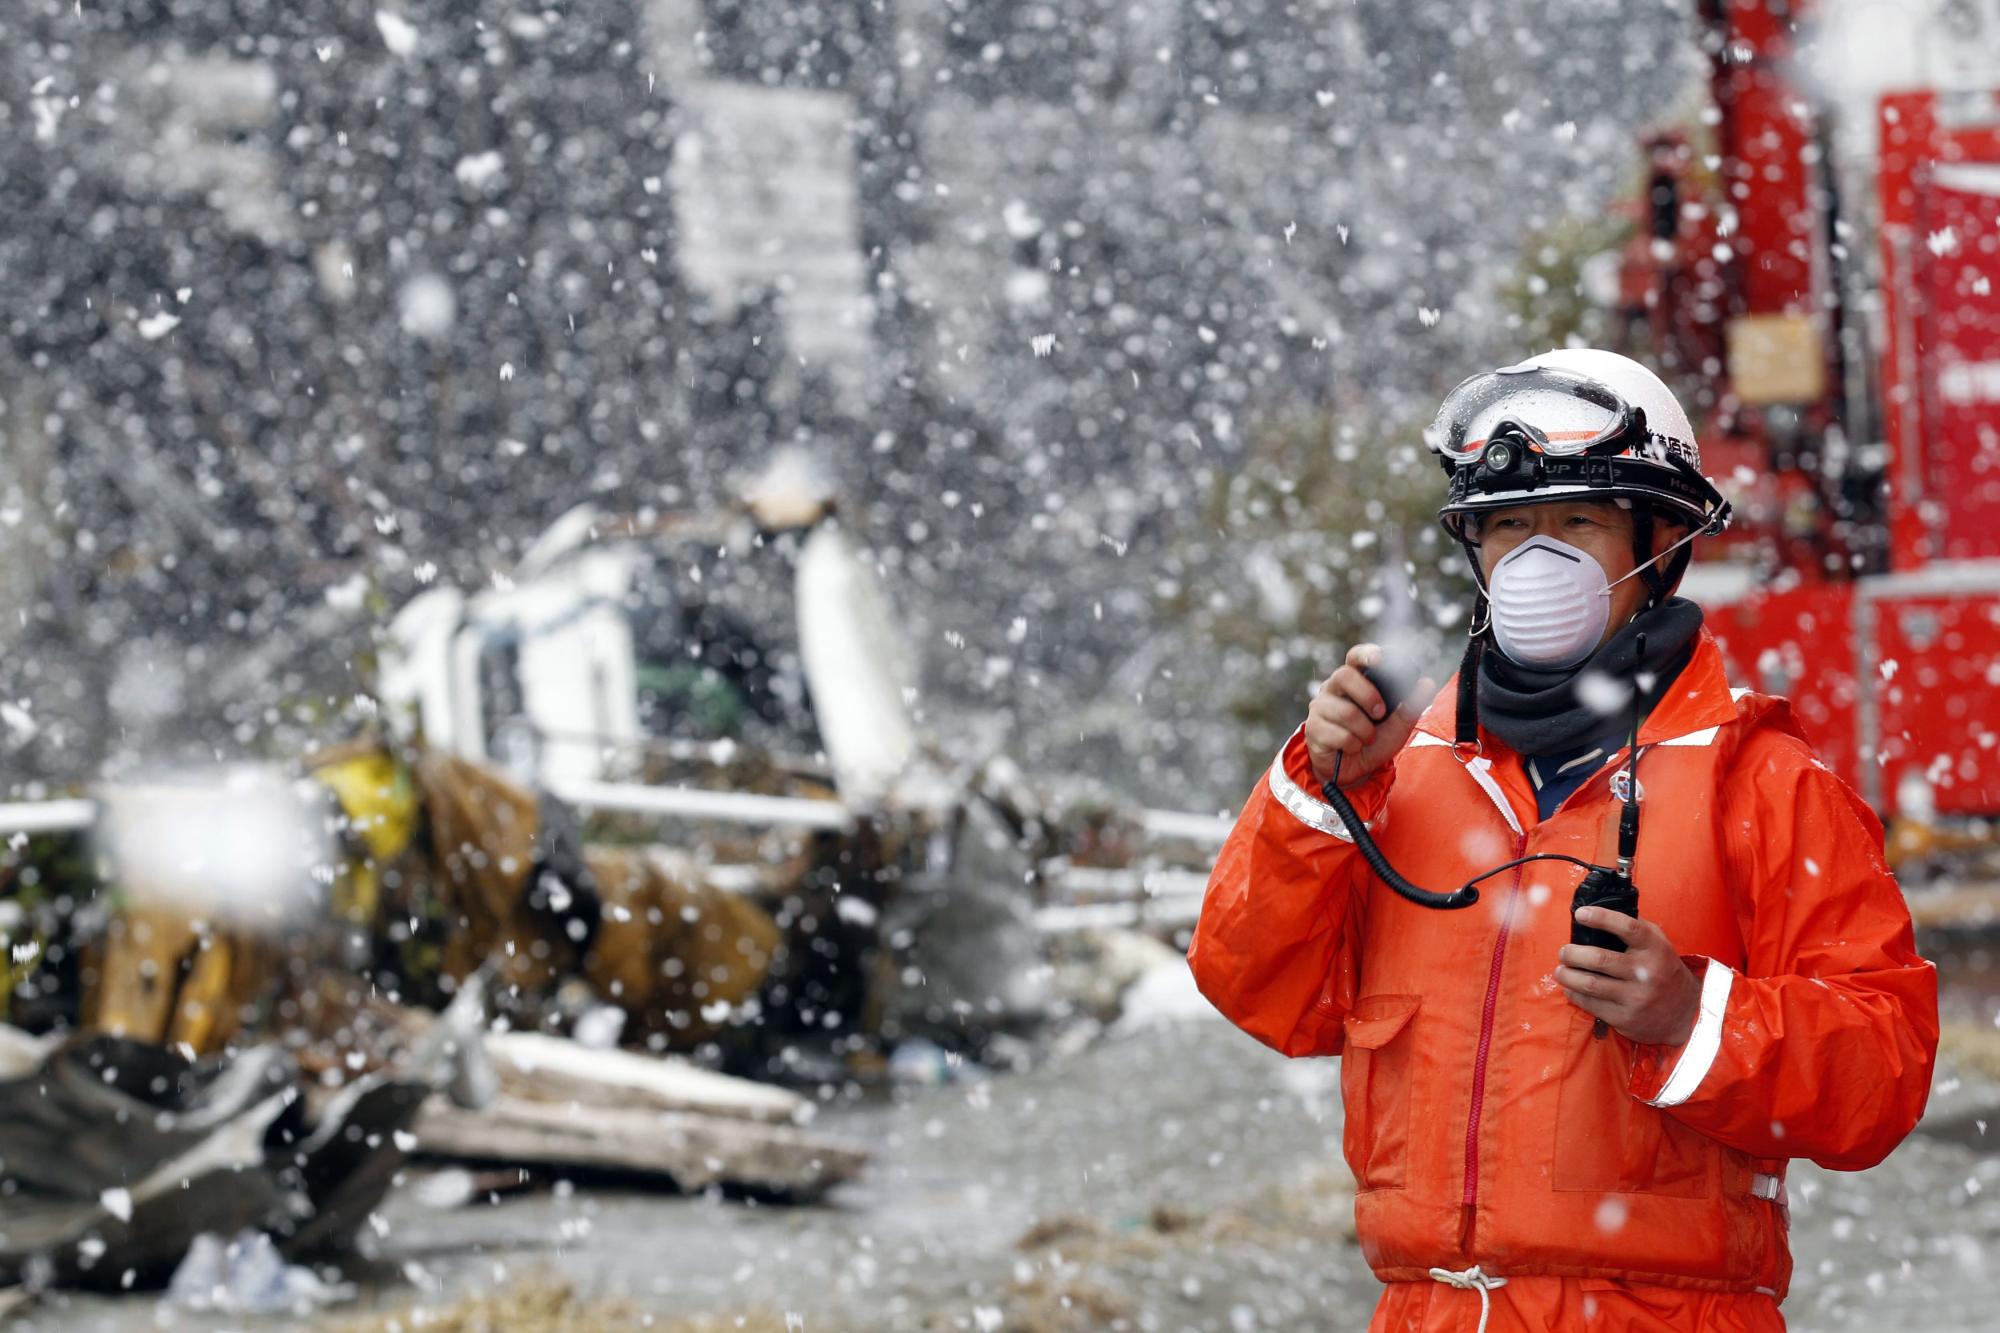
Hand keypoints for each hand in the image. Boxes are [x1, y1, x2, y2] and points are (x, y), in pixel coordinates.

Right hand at [1304, 643, 1436, 787]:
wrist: (1358, 770)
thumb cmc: (1376, 740)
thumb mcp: (1400, 724)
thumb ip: (1412, 705)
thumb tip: (1426, 683)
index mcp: (1354, 680)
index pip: (1354, 657)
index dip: (1366, 654)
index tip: (1379, 659)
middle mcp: (1333, 688)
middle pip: (1344, 676)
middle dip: (1368, 696)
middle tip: (1380, 714)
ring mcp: (1320, 707)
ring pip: (1345, 711)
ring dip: (1364, 730)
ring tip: (1367, 738)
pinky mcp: (1313, 728)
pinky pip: (1337, 734)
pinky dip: (1353, 744)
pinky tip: (1352, 747)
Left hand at [1555, 908, 1701, 1045]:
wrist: (1687, 1013)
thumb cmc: (1664, 971)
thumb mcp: (1659, 945)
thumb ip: (1635, 929)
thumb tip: (1598, 915)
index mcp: (1654, 949)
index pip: (1627, 927)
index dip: (1601, 917)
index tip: (1581, 914)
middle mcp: (1646, 972)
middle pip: (1599, 958)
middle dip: (1572, 953)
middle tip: (1563, 952)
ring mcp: (1636, 997)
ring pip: (1590, 983)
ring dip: (1567, 975)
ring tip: (1561, 970)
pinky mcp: (1626, 1018)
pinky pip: (1591, 1004)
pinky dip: (1574, 994)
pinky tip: (1570, 988)